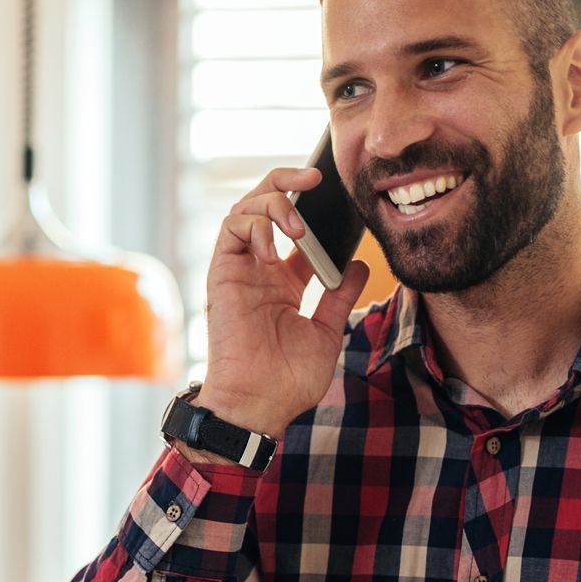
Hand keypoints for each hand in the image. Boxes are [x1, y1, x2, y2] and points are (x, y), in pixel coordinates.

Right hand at [201, 166, 369, 440]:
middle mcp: (258, 270)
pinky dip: (253, 223)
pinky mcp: (222, 275)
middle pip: (264, 205)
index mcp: (283, 282)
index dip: (311, 203)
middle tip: (316, 176)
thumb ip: (339, 296)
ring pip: (245, 209)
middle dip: (287, 180)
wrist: (260, 404)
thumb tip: (358, 265)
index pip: (293, 227)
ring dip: (273, 201)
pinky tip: (275, 239)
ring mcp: (239, 271)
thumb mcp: (327, 332)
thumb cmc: (288, 380)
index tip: (337, 192)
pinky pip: (231, 229)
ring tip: (299, 222)